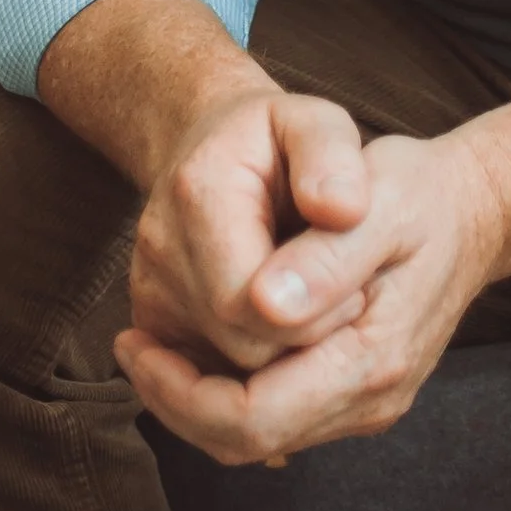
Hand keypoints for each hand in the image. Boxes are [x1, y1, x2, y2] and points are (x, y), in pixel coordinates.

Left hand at [117, 126, 506, 463]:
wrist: (470, 209)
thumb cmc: (418, 191)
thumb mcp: (381, 197)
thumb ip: (326, 255)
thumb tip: (264, 303)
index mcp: (373, 357)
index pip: (254, 413)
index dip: (182, 388)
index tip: (135, 338)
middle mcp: (371, 398)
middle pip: (246, 439)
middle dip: (177, 399)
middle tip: (129, 347)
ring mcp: (364, 404)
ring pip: (256, 437)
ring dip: (196, 399)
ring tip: (149, 347)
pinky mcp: (352, 394)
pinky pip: (276, 416)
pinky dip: (226, 390)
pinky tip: (197, 347)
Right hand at [126, 83, 375, 378]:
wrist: (215, 149)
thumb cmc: (279, 139)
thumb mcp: (317, 124)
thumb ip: (332, 159)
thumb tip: (343, 210)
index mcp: (199, 194)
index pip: (258, 305)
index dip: (321, 314)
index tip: (358, 285)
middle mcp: (161, 253)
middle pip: (244, 352)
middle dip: (307, 343)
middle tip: (346, 300)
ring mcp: (151, 297)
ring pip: (229, 377)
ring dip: (285, 360)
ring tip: (316, 307)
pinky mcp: (157, 330)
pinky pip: (211, 385)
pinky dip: (258, 377)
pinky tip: (289, 333)